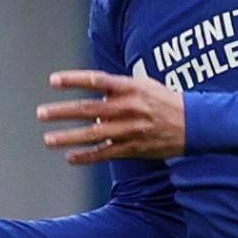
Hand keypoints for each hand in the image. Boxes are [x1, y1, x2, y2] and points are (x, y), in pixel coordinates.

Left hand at [38, 68, 187, 166]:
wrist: (195, 124)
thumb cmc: (166, 101)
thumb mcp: (145, 87)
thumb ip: (118, 91)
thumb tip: (95, 103)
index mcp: (131, 88)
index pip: (97, 81)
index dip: (74, 80)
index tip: (53, 80)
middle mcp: (128, 108)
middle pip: (88, 110)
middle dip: (62, 112)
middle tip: (41, 114)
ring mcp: (130, 129)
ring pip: (93, 135)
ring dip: (68, 138)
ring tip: (48, 140)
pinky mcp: (133, 148)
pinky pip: (105, 153)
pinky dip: (86, 156)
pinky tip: (70, 157)